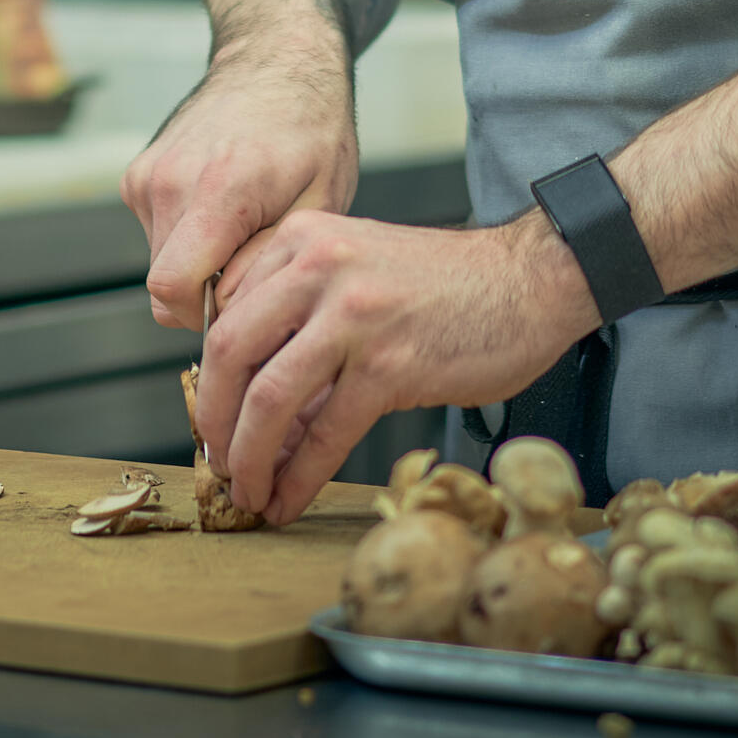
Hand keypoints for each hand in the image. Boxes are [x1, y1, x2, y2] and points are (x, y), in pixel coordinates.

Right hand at [121, 51, 358, 328]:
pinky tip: (227, 205)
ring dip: (199, 263)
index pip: (171, 290)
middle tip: (258, 262)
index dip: (207, 316)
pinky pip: (157, 233)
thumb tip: (228, 306)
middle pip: (165, 285)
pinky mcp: (138, 174)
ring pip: (161, 261)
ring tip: (247, 224)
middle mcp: (168, 181)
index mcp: (218, 189)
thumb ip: (271, 262)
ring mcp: (147, 174)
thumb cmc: (311, 125)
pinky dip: (189, 236)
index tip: (247, 304)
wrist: (276, 57)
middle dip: (207, 293)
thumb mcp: (321, 200)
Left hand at [197, 209, 600, 526]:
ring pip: (269, 397)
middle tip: (217, 461)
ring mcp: (353, 314)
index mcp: (302, 238)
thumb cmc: (444, 284)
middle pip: (231, 353)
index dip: (210, 373)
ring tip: (248, 490)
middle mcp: (317, 265)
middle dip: (214, 420)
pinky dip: (299, 476)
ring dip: (248, 458)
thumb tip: (250, 393)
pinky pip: (325, 432)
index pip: (226, 311)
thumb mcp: (356, 265)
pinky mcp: (389, 364)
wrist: (527, 280)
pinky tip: (290, 499)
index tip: (214, 415)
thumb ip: (301, 309)